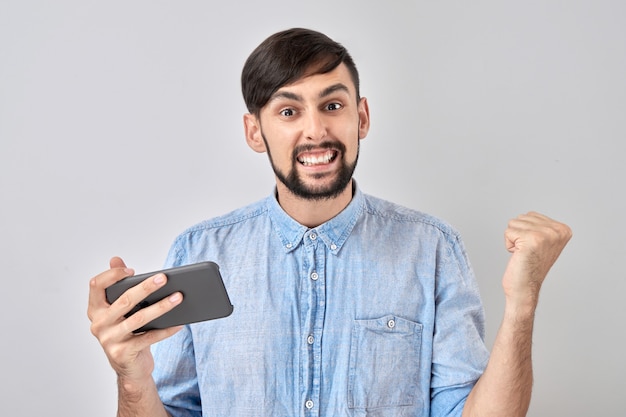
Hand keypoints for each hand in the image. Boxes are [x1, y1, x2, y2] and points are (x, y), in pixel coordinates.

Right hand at [87, 257, 182, 384]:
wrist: (129, 367)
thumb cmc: (126, 332)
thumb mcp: (120, 310)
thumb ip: (118, 285)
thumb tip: (116, 259)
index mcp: (95, 309)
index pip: (96, 286)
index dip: (112, 275)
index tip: (130, 270)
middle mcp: (99, 324)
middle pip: (124, 301)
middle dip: (146, 288)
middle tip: (164, 278)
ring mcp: (109, 340)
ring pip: (139, 319)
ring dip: (161, 307)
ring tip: (178, 297)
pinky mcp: (123, 353)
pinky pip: (149, 338)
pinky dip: (166, 329)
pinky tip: (179, 322)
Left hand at [501, 212, 571, 309]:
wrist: (525, 288)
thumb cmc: (530, 266)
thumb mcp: (543, 242)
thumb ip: (540, 226)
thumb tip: (529, 215)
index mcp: (563, 229)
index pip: (531, 215)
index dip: (526, 231)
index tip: (534, 248)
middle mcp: (557, 231)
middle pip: (521, 217)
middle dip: (518, 234)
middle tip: (527, 252)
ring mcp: (546, 235)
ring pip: (513, 223)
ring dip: (513, 239)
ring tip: (524, 254)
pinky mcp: (532, 239)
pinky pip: (508, 232)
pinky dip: (508, 244)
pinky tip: (519, 256)